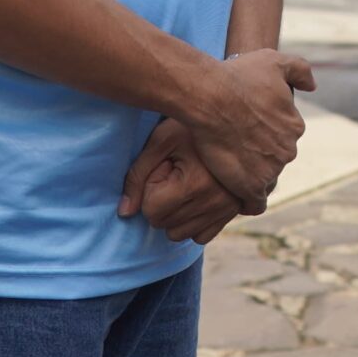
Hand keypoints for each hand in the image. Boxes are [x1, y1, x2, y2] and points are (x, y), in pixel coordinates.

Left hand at [120, 119, 244, 244]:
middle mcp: (215, 202)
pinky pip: (201, 237)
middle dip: (160, 203)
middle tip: (173, 175)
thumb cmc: (189, 126)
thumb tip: (124, 213)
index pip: (152, 211)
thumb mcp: (159, 142)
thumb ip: (137, 175)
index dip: (150, 189)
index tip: (163, 168)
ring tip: (183, 186)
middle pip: (163, 224)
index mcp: (195, 184)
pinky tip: (194, 200)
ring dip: (174, 216)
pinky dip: (192, 223)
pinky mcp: (232, 213)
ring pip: (179, 235)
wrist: (229, 118)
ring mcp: (226, 210)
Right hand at [174, 49, 315, 213]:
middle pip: (274, 159)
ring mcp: (271, 169)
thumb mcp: (275, 61)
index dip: (266, 136)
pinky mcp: (251, 186)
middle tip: (235, 150)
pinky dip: (247, 202)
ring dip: (250, 177)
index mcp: (295, 125)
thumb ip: (300, 70)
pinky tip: (235, 194)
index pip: (283, 137)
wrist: (212, 97)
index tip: (248, 132)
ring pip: (264, 179)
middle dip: (259, 157)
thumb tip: (312, 86)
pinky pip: (255, 203)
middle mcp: (288, 149)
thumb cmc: (239, 76)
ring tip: (229, 169)